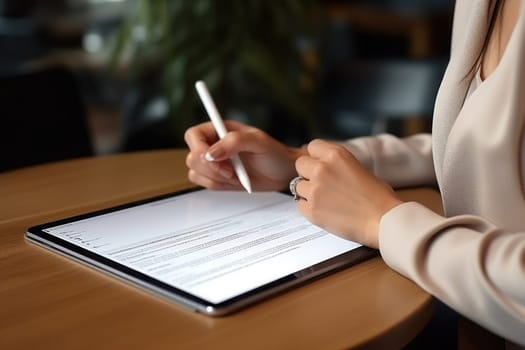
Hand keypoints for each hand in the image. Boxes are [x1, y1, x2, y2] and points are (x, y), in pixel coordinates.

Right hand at [184, 120, 304, 190]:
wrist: (283, 172)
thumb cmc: (274, 153)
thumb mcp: (259, 142)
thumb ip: (235, 142)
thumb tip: (211, 152)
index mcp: (220, 129)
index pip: (193, 135)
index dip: (198, 148)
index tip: (213, 158)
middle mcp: (213, 144)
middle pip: (192, 157)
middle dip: (211, 168)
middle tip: (231, 171)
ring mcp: (214, 162)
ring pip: (195, 172)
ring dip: (216, 178)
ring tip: (236, 175)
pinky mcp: (216, 178)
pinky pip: (204, 183)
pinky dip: (218, 185)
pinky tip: (235, 181)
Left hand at [294, 139, 401, 247]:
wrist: (383, 221)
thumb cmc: (378, 197)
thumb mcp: (358, 168)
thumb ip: (337, 165)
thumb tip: (323, 166)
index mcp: (336, 155)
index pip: (312, 147)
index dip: (316, 157)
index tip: (320, 165)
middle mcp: (322, 169)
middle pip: (300, 164)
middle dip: (308, 173)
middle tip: (321, 184)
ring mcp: (314, 190)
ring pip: (298, 185)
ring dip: (308, 191)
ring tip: (326, 200)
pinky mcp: (311, 210)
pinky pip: (300, 204)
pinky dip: (309, 208)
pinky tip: (325, 211)